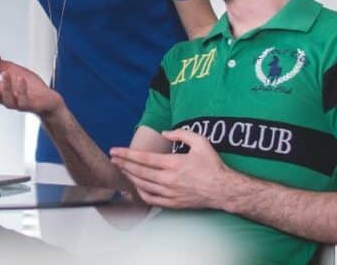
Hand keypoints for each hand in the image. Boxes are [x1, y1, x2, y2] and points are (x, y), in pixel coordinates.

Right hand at [0, 50, 62, 115]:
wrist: (48, 100)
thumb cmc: (30, 88)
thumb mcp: (13, 71)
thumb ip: (0, 64)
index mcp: (1, 92)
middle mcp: (7, 99)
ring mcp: (18, 103)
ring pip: (8, 99)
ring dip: (6, 86)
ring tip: (5, 73)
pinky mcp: (31, 105)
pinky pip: (24, 100)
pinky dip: (21, 89)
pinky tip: (21, 79)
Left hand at [109, 128, 233, 209]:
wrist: (224, 190)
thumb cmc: (213, 165)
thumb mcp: (201, 142)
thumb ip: (181, 133)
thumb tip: (165, 132)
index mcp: (173, 163)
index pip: (143, 158)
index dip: (126, 154)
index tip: (114, 151)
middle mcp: (169, 179)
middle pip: (139, 172)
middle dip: (123, 165)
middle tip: (112, 159)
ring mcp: (170, 193)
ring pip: (143, 186)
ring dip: (130, 177)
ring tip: (122, 170)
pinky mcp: (174, 204)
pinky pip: (152, 200)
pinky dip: (141, 193)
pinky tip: (136, 186)